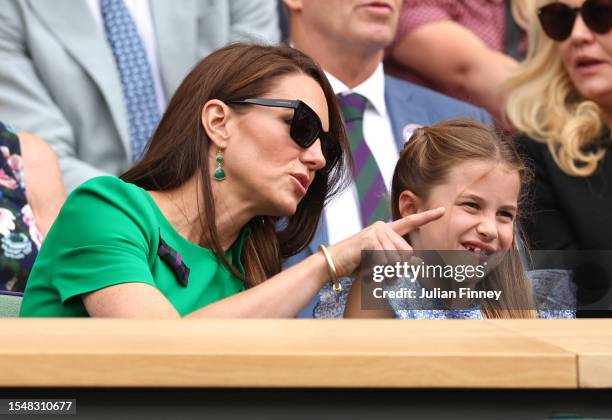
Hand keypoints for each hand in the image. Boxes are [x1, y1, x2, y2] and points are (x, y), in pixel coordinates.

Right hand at [327, 207, 444, 277]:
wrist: (333, 262)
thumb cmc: (356, 263)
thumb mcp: (379, 262)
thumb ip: (397, 260)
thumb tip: (418, 262)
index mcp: (386, 230)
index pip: (410, 222)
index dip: (427, 217)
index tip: (442, 210)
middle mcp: (383, 227)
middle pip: (407, 253)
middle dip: (398, 268)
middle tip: (381, 272)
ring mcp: (376, 231)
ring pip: (396, 260)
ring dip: (386, 272)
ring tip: (371, 270)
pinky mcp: (370, 239)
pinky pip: (384, 262)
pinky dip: (377, 270)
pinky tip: (365, 267)